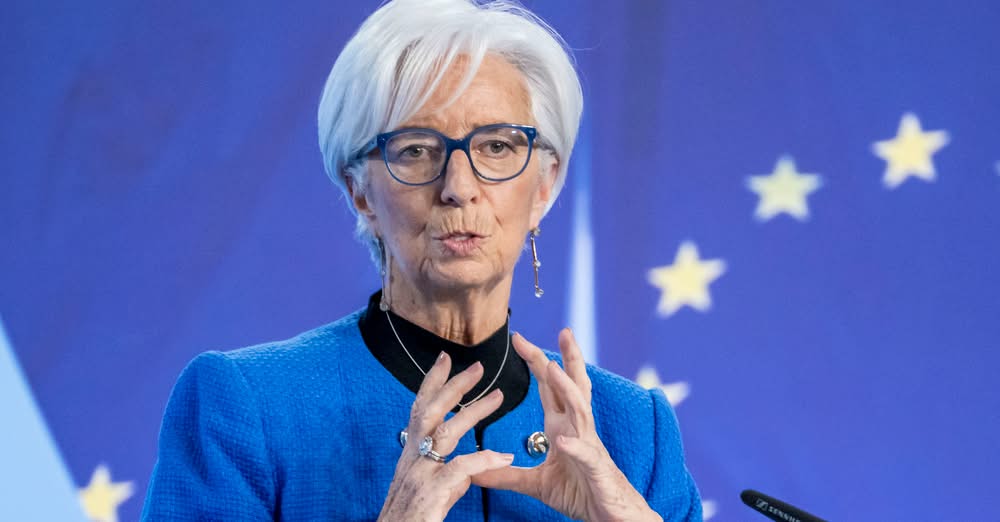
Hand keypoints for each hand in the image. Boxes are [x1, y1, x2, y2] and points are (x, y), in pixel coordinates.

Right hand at [378, 352, 513, 521]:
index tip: (445, 359)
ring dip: (474, 412)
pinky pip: (460, 469)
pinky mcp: (431, 492)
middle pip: (430, 411)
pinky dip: (483, 459)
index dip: (432, 383)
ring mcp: (419, 474)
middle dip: (454, 386)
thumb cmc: (410, 521)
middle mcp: (412, 459)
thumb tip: (464, 470)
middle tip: (478, 367)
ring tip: (498, 397)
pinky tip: (503, 456)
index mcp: (411, 455)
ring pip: (446, 433)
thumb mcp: (427, 492)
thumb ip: (446, 477)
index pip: (420, 410)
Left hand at [472, 329, 661, 521]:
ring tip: (554, 369)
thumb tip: (474, 470)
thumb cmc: (580, 493)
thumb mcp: (536, 484)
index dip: (538, 362)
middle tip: (563, 330)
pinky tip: (563, 441)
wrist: (610, 517)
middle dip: (566, 358)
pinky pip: (585, 455)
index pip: (550, 387)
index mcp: (563, 426)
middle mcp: (578, 429)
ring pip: (581, 410)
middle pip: (572, 386)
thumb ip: (506, 475)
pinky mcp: (596, 469)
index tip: (519, 339)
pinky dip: (575, 446)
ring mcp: (589, 446)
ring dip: (567, 389)